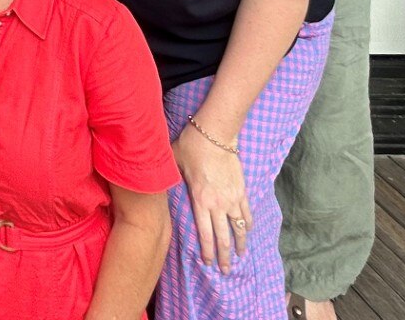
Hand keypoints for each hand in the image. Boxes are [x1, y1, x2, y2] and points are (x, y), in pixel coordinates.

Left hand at [173, 120, 251, 272]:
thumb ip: (169, 180)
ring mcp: (232, 198)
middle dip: (224, 256)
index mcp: (200, 201)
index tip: (208, 263)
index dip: (207, 251)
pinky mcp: (242, 190)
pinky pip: (247, 212)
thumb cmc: (191, 147)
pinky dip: (248, 224)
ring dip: (240, 244)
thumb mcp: (173, 164)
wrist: (215, 133)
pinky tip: (248, 231)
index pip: (205, 234)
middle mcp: (218, 204)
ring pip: (239, 228)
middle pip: (224, 237)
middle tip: (225, 270)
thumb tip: (156, 185)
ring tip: (239, 255)